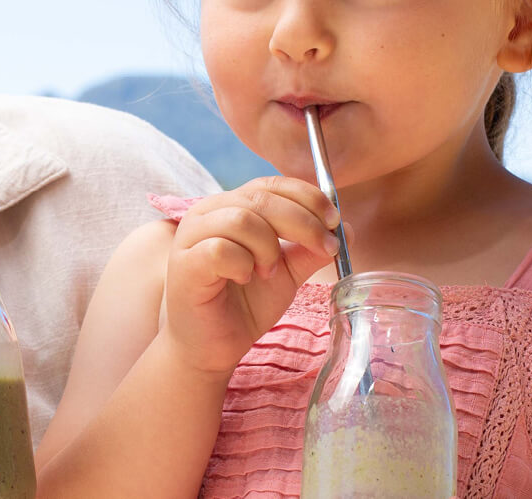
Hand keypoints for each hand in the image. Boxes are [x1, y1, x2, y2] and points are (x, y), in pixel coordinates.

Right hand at [162, 176, 340, 374]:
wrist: (213, 348)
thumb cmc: (244, 305)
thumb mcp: (286, 272)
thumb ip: (310, 249)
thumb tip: (346, 228)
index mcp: (230, 207)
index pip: (270, 184)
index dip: (307, 197)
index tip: (334, 221)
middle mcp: (206, 213)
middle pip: (261, 198)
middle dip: (302, 222)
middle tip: (323, 248)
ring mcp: (190, 237)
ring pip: (241, 220)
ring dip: (268, 248)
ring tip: (268, 272)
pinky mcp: (184, 264)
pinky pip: (220, 250)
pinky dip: (243, 264)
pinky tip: (244, 278)